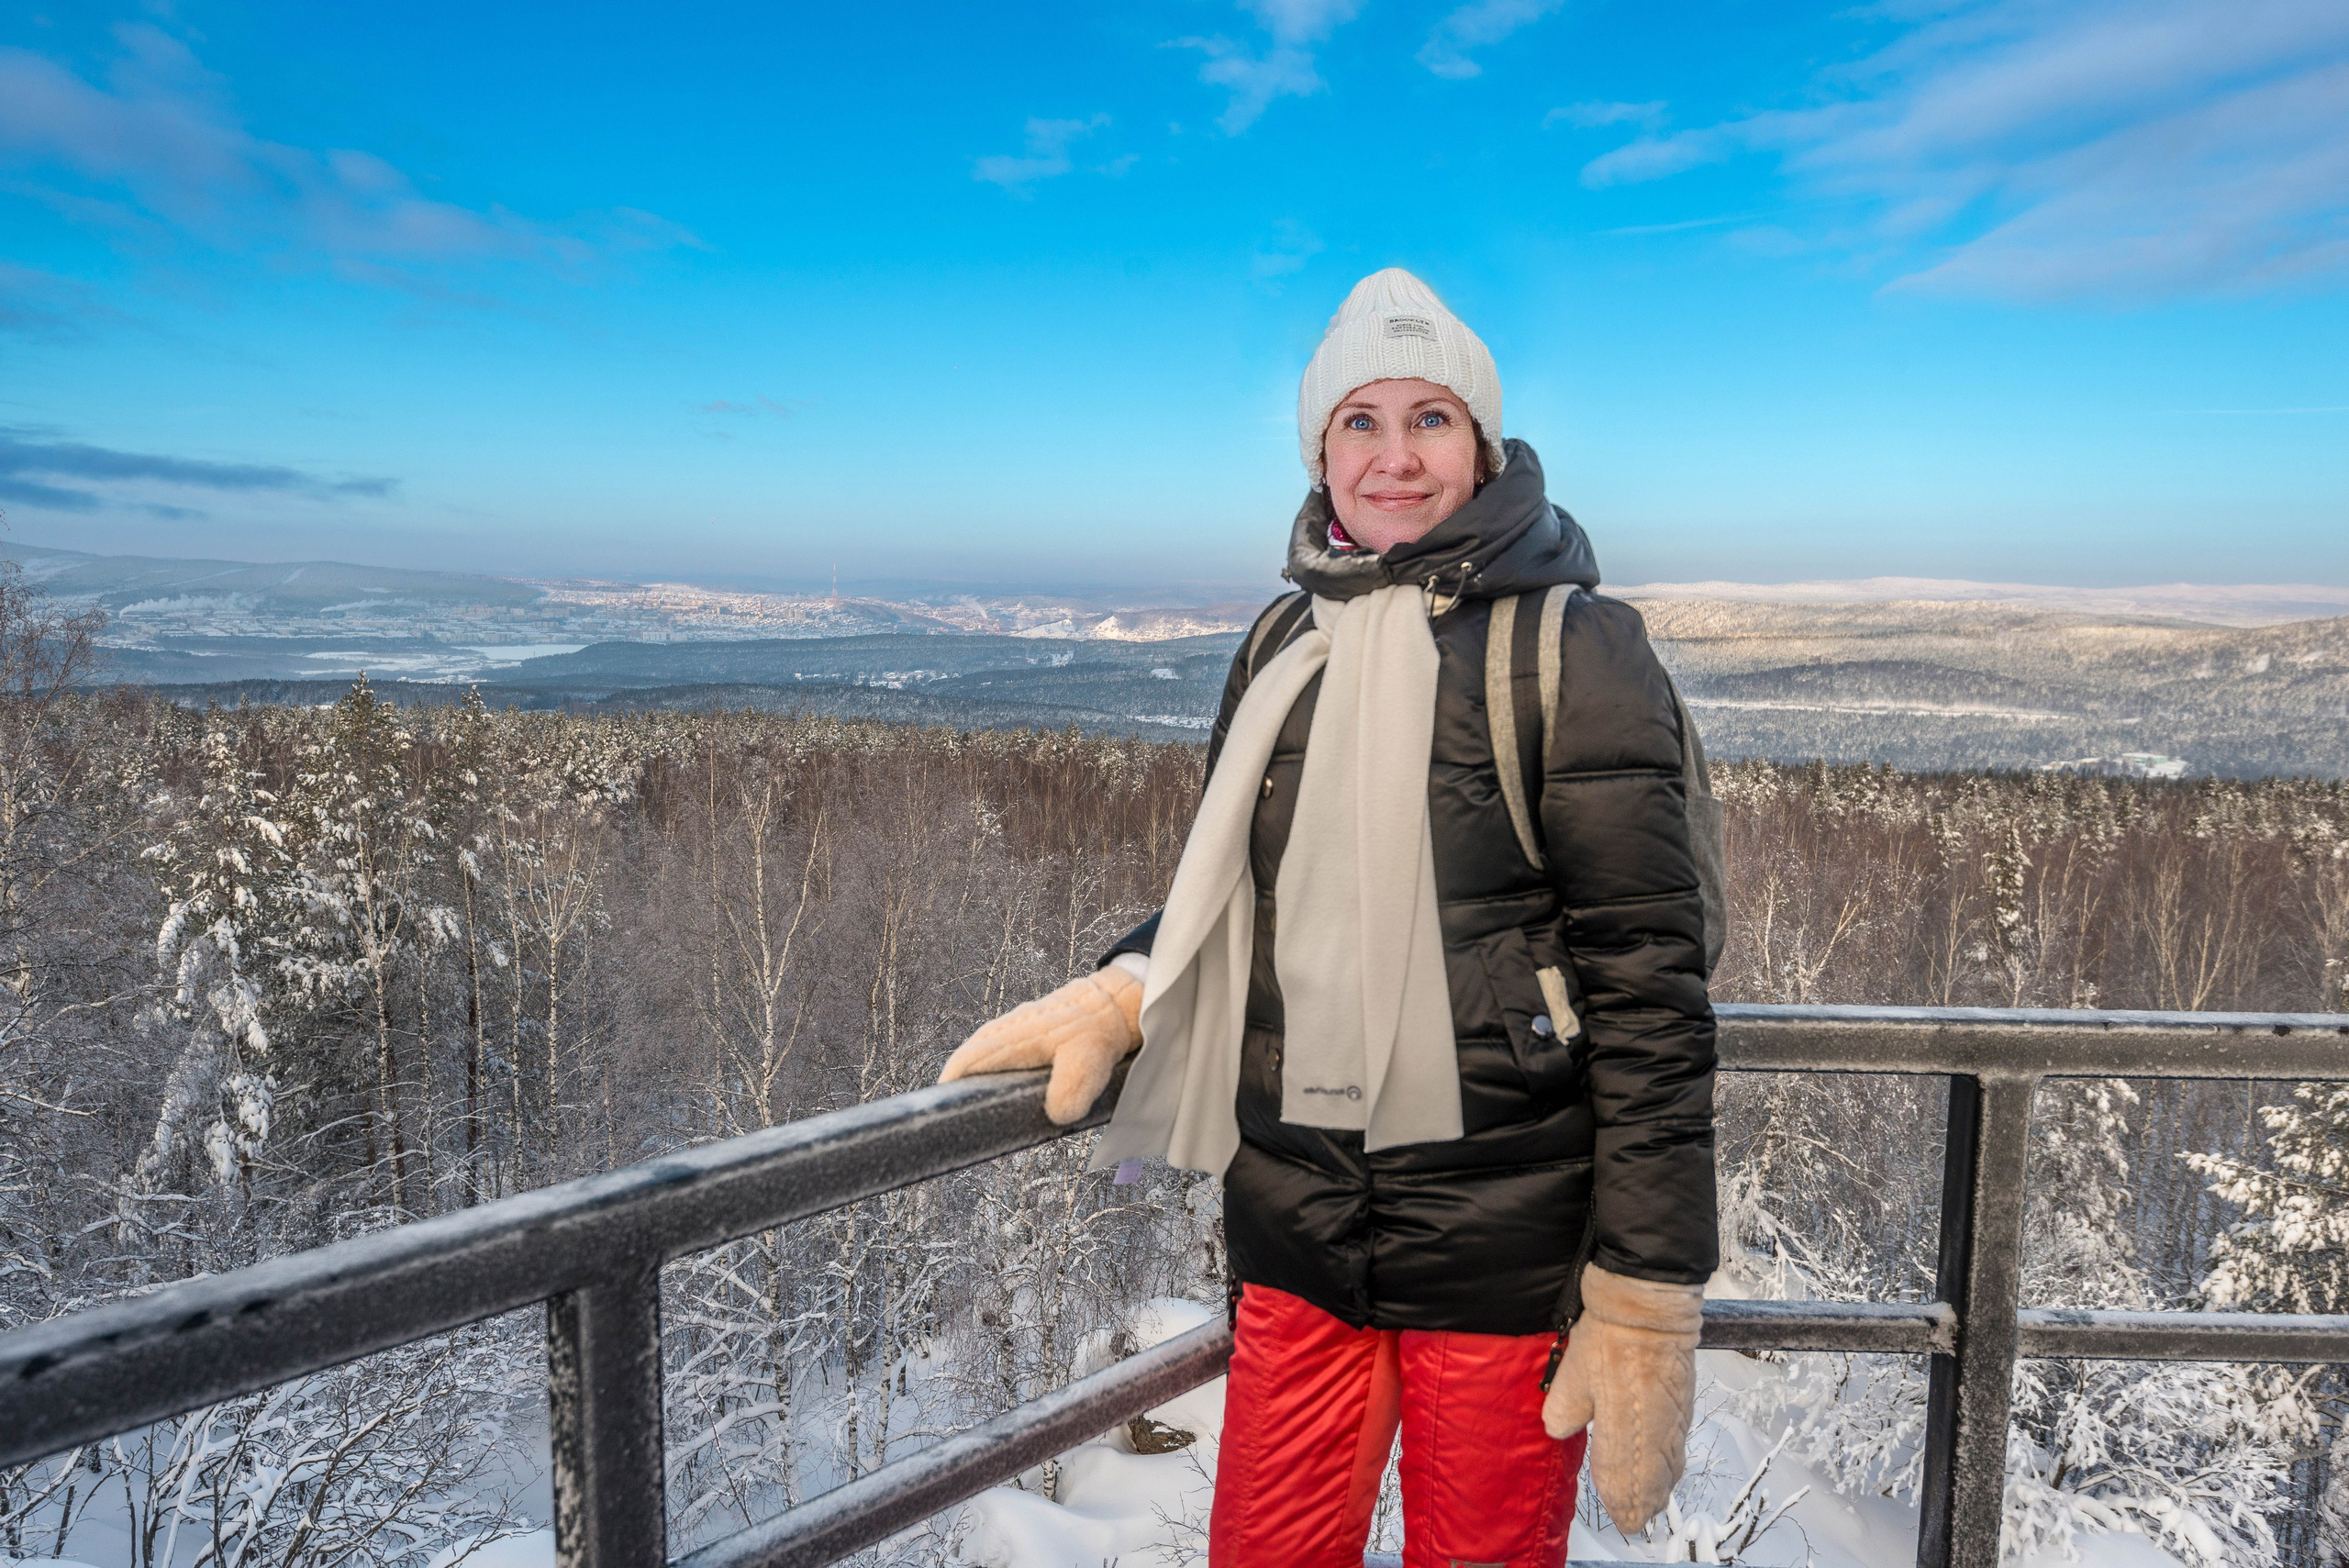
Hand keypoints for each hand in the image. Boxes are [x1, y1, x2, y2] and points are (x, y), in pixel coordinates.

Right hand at [938, 967, 1143, 1124]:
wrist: (1117, 1002)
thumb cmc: (1100, 1033)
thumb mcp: (1088, 1065)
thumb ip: (1070, 1091)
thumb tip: (1055, 1115)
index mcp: (1014, 1038)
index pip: (968, 1061)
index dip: (951, 1085)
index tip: (941, 1108)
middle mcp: (1007, 1030)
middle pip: (968, 1057)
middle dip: (957, 1083)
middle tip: (955, 1115)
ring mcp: (1015, 1026)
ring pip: (982, 1050)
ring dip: (974, 1074)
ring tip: (974, 1104)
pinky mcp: (1027, 1028)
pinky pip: (997, 1047)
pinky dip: (990, 1066)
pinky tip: (1001, 1085)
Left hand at [1539, 1263, 1703, 1531]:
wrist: (1648, 1307)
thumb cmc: (1609, 1337)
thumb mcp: (1572, 1373)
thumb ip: (1565, 1408)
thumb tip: (1558, 1430)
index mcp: (1623, 1428)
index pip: (1623, 1478)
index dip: (1621, 1501)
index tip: (1620, 1518)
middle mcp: (1654, 1430)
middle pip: (1653, 1480)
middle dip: (1643, 1502)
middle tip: (1635, 1520)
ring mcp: (1674, 1418)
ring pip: (1670, 1466)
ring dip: (1660, 1488)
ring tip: (1651, 1503)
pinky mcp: (1684, 1403)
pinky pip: (1679, 1445)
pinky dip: (1671, 1465)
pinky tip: (1668, 1469)